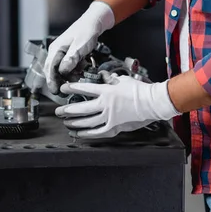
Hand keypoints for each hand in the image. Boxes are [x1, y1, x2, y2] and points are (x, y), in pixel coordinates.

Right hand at [44, 1, 114, 94]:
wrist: (93, 23)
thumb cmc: (86, 32)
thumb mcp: (80, 46)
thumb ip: (72, 58)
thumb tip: (62, 71)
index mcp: (56, 49)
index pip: (50, 68)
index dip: (52, 80)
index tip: (55, 90)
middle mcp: (57, 52)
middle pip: (53, 70)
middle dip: (59, 81)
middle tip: (65, 91)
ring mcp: (63, 53)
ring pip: (62, 70)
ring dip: (69, 76)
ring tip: (78, 80)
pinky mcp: (70, 55)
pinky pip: (70, 66)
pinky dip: (75, 71)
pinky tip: (82, 72)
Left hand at [55, 72, 179, 138]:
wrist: (152, 102)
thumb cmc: (140, 90)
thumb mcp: (124, 80)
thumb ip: (111, 79)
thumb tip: (105, 77)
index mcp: (106, 91)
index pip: (84, 89)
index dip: (72, 88)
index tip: (63, 89)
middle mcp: (105, 104)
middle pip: (81, 108)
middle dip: (67, 110)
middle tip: (58, 111)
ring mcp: (109, 117)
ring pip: (87, 122)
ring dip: (75, 122)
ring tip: (66, 123)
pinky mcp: (115, 126)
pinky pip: (98, 132)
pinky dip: (88, 134)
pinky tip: (79, 134)